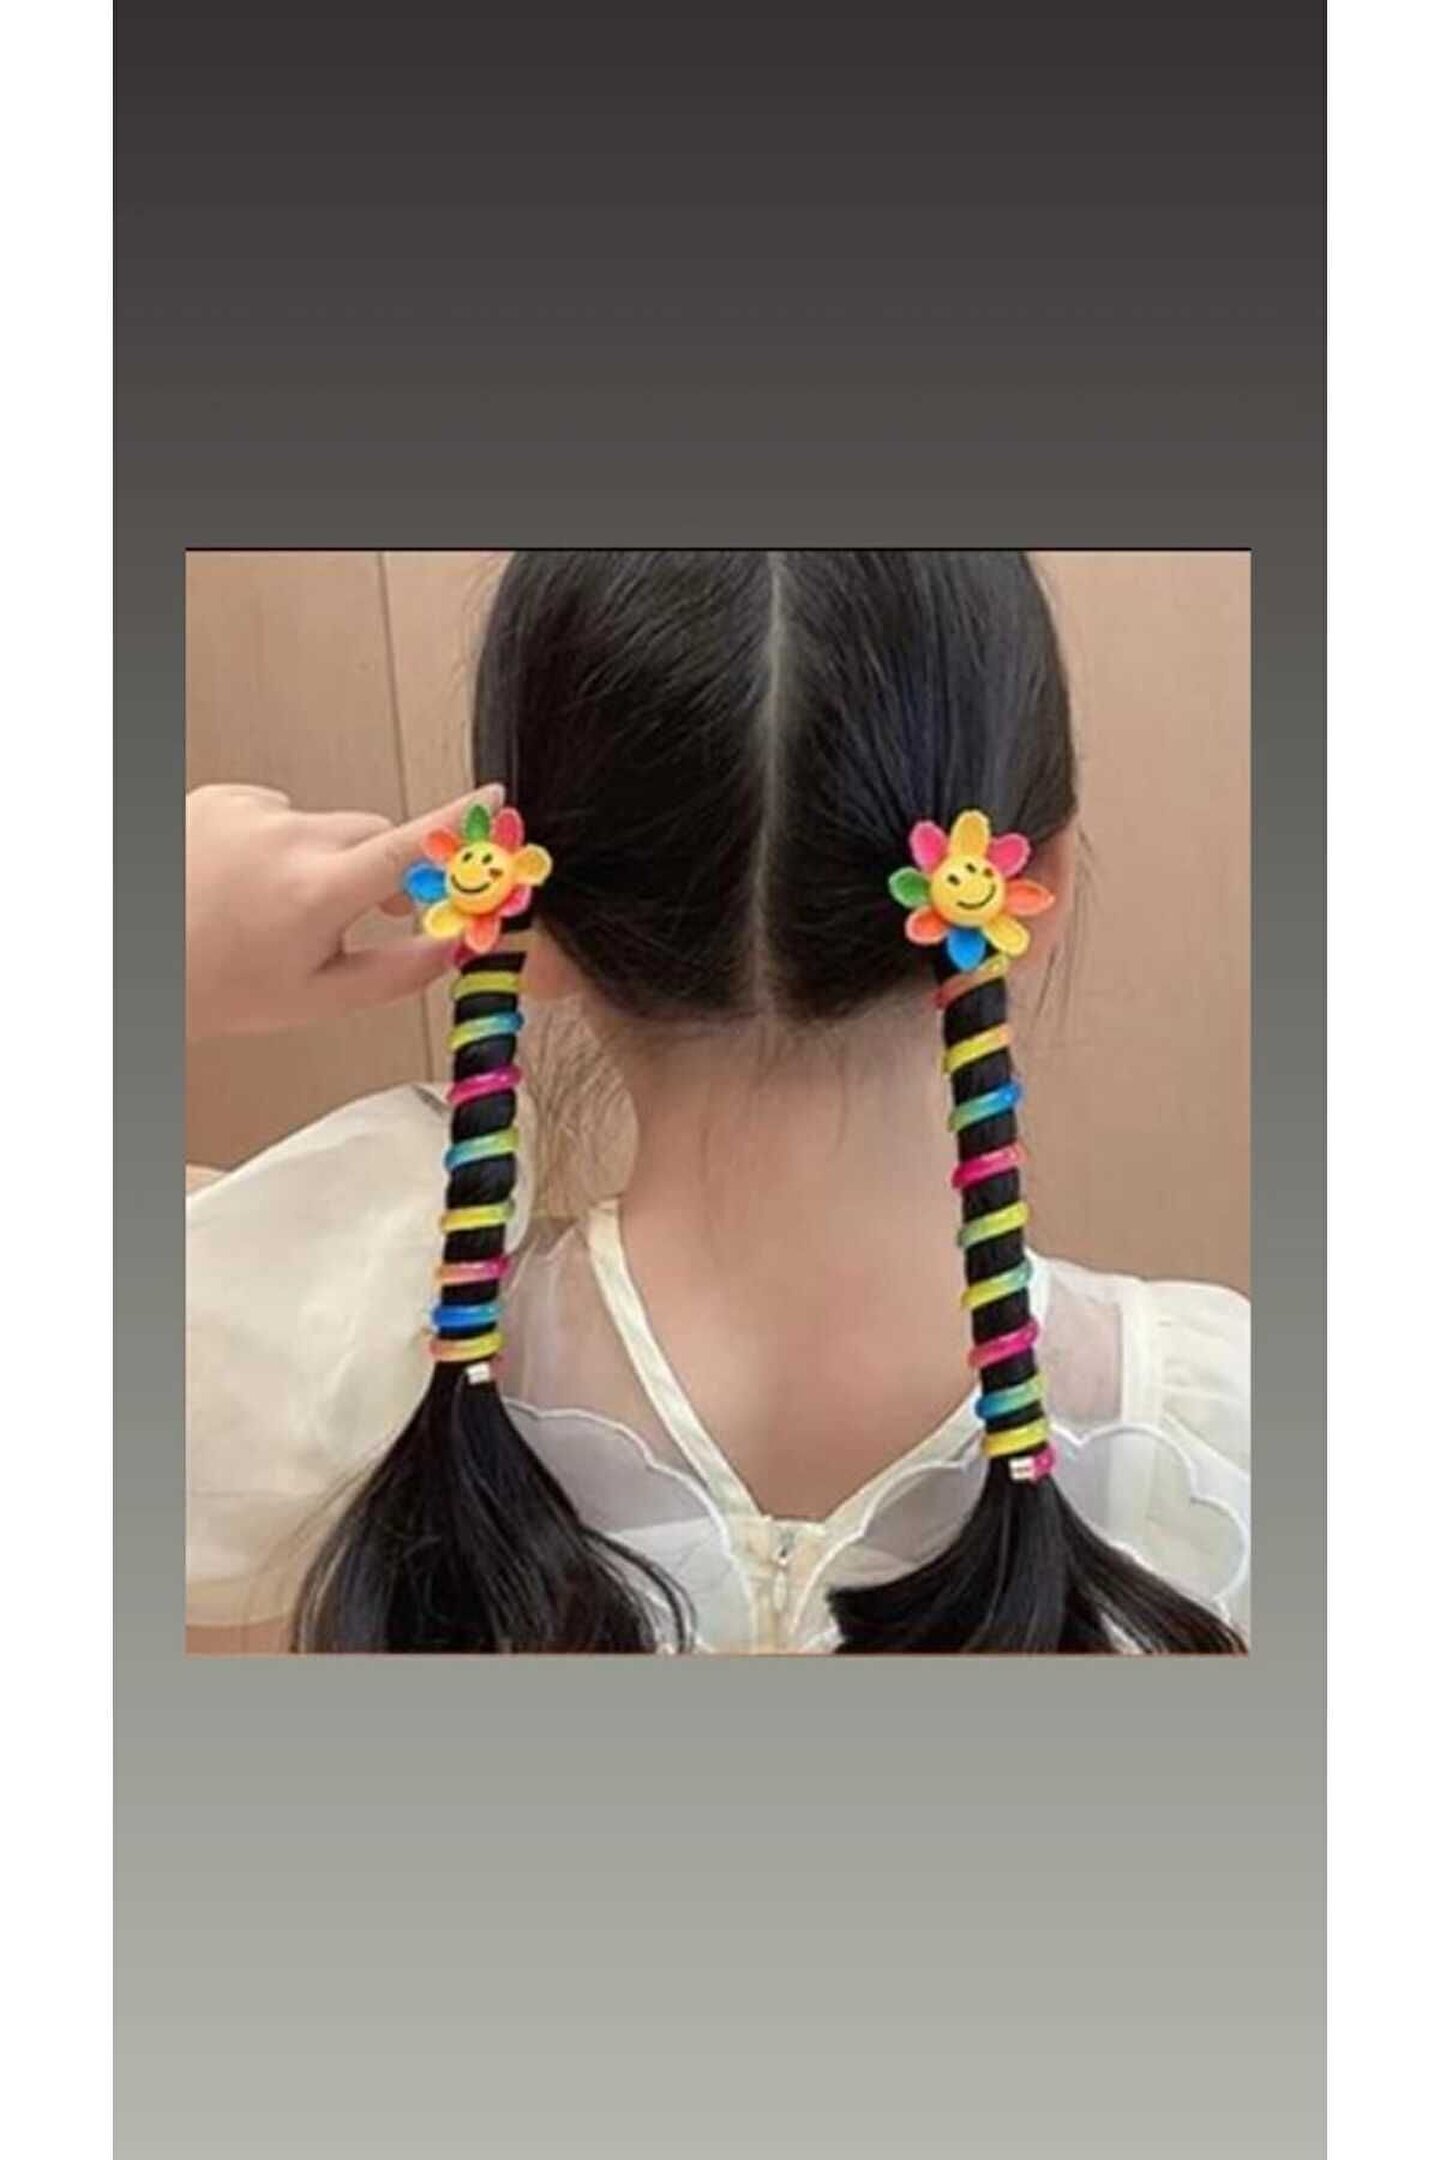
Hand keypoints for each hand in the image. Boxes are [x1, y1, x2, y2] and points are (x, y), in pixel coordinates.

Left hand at [186, 781, 500, 1039]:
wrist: (140, 963)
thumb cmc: (221, 987)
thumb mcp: (320, 998)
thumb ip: (402, 972)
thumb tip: (456, 946)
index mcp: (315, 893)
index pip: (409, 846)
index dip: (461, 821)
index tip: (497, 798)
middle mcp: (284, 840)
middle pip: (374, 835)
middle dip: (378, 870)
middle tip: (354, 914)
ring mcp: (249, 812)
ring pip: (326, 825)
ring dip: (320, 858)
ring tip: (274, 904)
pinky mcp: (223, 796)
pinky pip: (280, 812)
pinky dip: (277, 842)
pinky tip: (246, 880)